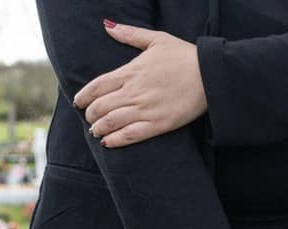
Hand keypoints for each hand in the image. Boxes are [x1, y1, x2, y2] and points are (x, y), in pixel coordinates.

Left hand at [73, 21, 208, 146]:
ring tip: (96, 131)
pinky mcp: (158, 124)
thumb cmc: (184, 56)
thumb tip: (108, 26)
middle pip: (101, 106)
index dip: (84, 96)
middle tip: (89, 119)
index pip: (97, 85)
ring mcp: (145, 109)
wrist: (209, 75)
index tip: (79, 102)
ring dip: (99, 128)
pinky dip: (115, 140)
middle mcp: (134, 92)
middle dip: (90, 115)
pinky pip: (130, 135)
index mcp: (131, 71)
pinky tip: (107, 142)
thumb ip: (130, 34)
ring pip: (111, 122)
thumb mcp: (156, 39)